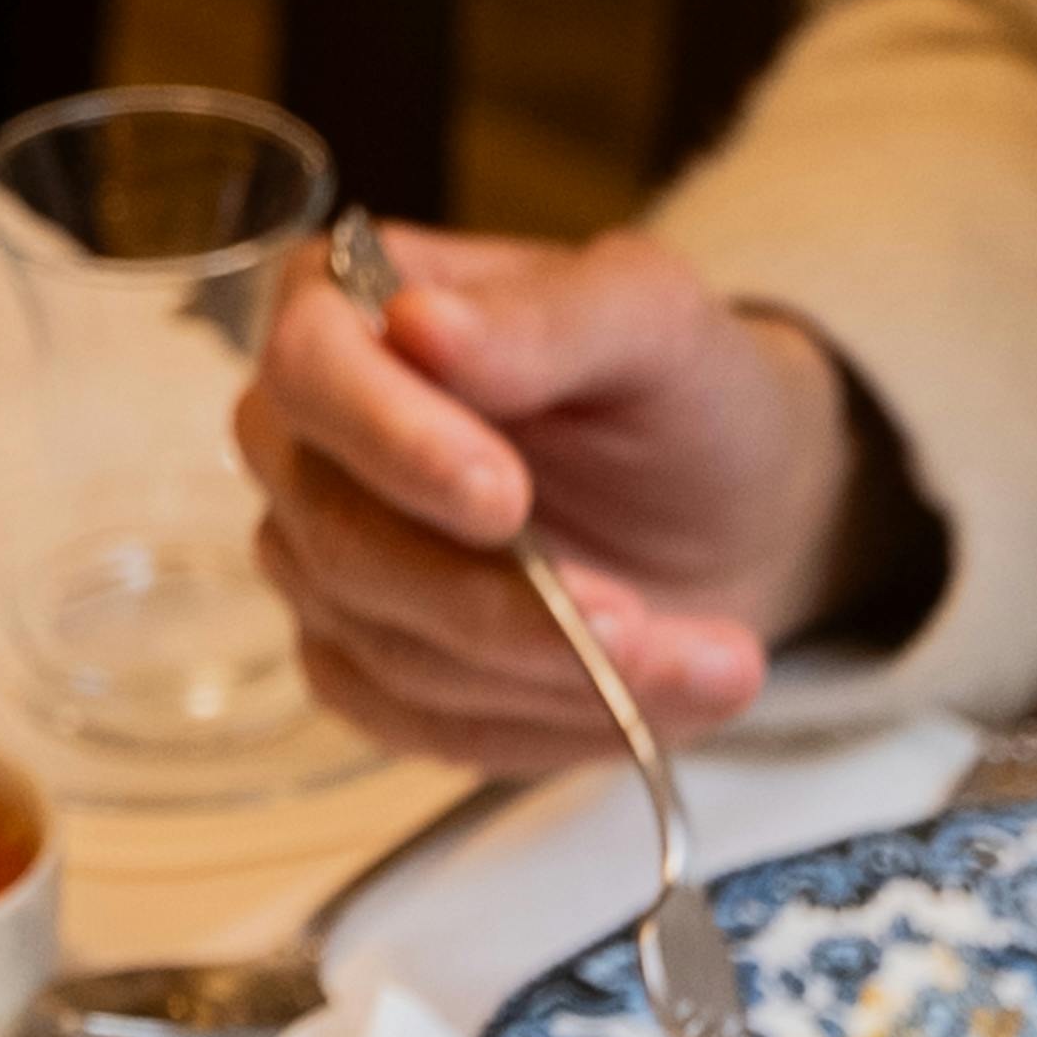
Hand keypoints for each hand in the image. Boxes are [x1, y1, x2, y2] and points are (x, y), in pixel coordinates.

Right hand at [237, 221, 894, 762]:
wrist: (728, 509)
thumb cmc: (678, 390)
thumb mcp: (653, 320)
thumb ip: (545, 317)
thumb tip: (418, 326)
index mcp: (349, 309)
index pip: (308, 369)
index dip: (391, 442)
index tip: (502, 499)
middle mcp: (308, 444)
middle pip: (338, 539)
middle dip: (491, 600)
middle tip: (631, 620)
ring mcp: (324, 567)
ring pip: (390, 652)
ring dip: (552, 675)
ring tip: (707, 663)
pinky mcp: (366, 671)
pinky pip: (424, 726)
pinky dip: (547, 725)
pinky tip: (652, 701)